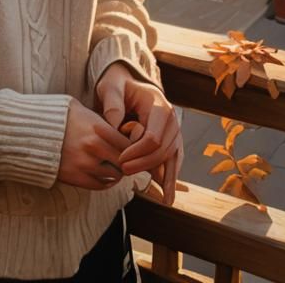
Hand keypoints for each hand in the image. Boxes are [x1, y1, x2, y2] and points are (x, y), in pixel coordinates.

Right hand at [56, 98, 133, 190]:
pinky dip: (104, 182)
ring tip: (112, 167)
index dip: (132, 148)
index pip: (128, 144)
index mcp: (98, 129)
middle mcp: (94, 148)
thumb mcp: (82, 109)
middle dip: (125, 162)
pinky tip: (103, 176)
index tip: (130, 148)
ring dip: (115, 173)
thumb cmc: (57, 116)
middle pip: (123, 162)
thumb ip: (101, 120)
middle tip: (124, 161)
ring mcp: (85, 164)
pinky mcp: (75, 177)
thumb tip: (118, 125)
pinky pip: (99, 186)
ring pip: (113, 176)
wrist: (31, 130)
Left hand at [96, 62, 182, 204]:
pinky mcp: (172, 138)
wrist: (126, 84)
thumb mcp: (110, 87)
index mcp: (158, 104)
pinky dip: (172, 176)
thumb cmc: (116, 85)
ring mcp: (174, 129)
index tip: (121, 159)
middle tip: (125, 171)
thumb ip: (112, 102)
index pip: (154, 136)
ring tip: (165, 200)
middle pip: (164, 149)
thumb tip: (115, 125)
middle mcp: (171, 117)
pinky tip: (170, 194)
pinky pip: (175, 159)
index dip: (138, 152)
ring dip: (166, 178)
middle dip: (146, 164)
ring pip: (172, 157)